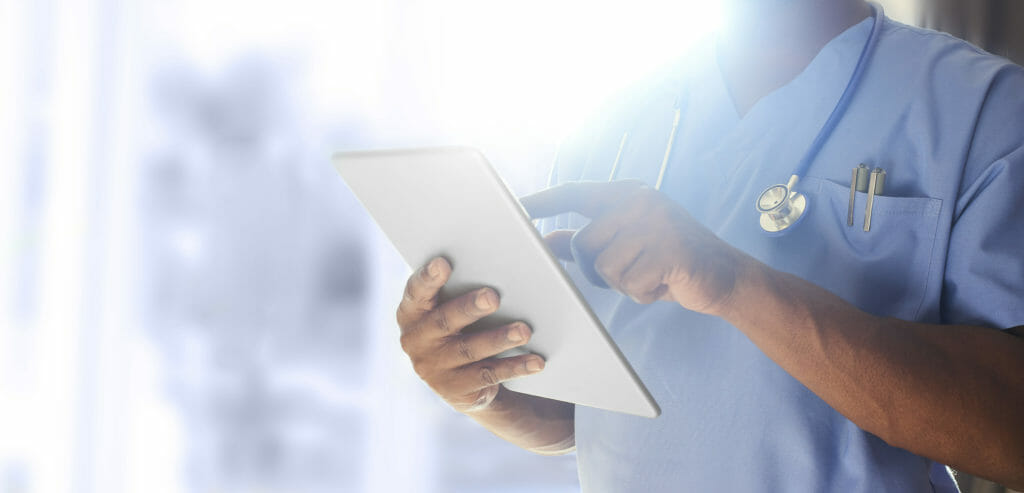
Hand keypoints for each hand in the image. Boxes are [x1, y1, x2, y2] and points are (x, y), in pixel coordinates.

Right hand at [396, 257, 545, 413]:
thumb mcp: (452, 308)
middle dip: (469, 308)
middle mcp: (416, 341)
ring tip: (524, 331)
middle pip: (445, 320)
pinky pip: (488, 375)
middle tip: (492, 297)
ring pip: (470, 350)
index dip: (428, 278)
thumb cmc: (460, 327)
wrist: (461, 380)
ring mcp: (433, 369)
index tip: (443, 263)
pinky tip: (535, 361)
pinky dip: (515, 367)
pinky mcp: (455, 391)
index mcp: (411, 313)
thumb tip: (500, 270)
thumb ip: (461, 289)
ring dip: (499, 339)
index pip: (416, 292)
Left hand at [522, 181, 743, 313]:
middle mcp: (640, 200)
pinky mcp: (667, 249)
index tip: (514, 207)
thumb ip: (588, 241)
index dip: (542, 201)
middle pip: (583, 243)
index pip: (574, 193)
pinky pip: (627, 282)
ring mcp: (655, 222)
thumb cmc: (670, 262)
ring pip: (603, 266)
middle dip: (596, 270)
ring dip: (622, 283)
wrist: (726, 277)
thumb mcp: (628, 246)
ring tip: (650, 276)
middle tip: (630, 273)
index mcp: (629, 194)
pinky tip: (663, 284)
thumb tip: (546, 240)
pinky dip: (641, 293)